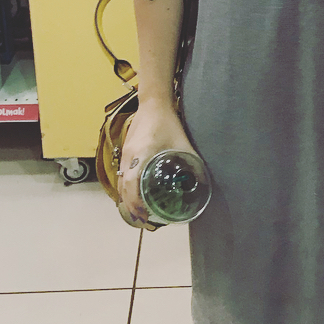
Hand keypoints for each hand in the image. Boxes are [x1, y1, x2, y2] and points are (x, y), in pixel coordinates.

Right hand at [117, 99, 197, 231]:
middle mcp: (129, 157)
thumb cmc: (167, 123)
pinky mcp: (125, 151)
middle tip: (141, 220)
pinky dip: (125, 187)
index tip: (143, 215)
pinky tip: (134, 193)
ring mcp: (124, 154)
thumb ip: (191, 160)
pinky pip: (122, 174)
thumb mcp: (182, 143)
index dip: (135, 202)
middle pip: (123, 187)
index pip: (132, 184)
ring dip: (127, 198)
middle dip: (130, 206)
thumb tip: (202, 179)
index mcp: (141, 155)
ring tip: (137, 211)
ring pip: (121, 182)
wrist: (152, 104)